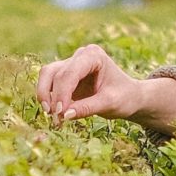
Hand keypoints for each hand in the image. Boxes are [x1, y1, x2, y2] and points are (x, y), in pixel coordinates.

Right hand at [37, 43, 175, 132]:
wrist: (130, 97)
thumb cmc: (124, 97)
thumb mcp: (110, 104)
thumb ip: (87, 108)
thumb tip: (64, 116)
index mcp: (93, 56)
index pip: (70, 72)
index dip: (62, 93)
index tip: (60, 114)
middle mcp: (80, 56)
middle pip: (55, 73)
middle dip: (53, 97)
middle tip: (56, 119)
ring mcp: (71, 64)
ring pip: (47, 75)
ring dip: (45, 96)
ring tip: (52, 117)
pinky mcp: (65, 76)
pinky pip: (49, 84)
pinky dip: (48, 98)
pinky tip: (54, 115)